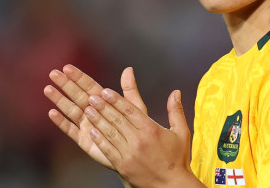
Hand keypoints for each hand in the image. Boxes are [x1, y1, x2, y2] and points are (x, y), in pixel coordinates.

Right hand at [44, 64, 146, 169]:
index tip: (67, 68)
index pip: (89, 86)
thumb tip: (129, 68)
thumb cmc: (136, 128)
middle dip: (65, 84)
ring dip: (59, 100)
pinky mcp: (83, 140)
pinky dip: (61, 122)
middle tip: (53, 73)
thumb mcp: (134, 108)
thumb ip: (129, 89)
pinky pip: (70, 129)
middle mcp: (92, 111)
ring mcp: (86, 125)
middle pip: (77, 95)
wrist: (135, 153)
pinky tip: (52, 113)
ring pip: (70, 110)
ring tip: (48, 89)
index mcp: (104, 101)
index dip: (78, 77)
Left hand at [84, 87, 204, 187]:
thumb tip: (176, 92)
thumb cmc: (177, 159)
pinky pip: (108, 150)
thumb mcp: (181, 132)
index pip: (130, 111)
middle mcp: (139, 141)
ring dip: (98, 120)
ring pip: (110, 133)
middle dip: (103, 107)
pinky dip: (99, 140)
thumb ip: (176, 111)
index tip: (105, 91)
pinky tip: (92, 131)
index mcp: (151, 130)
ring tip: (88, 110)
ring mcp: (130, 154)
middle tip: (92, 96)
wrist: (172, 186)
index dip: (116, 100)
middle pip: (117, 120)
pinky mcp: (123, 166)